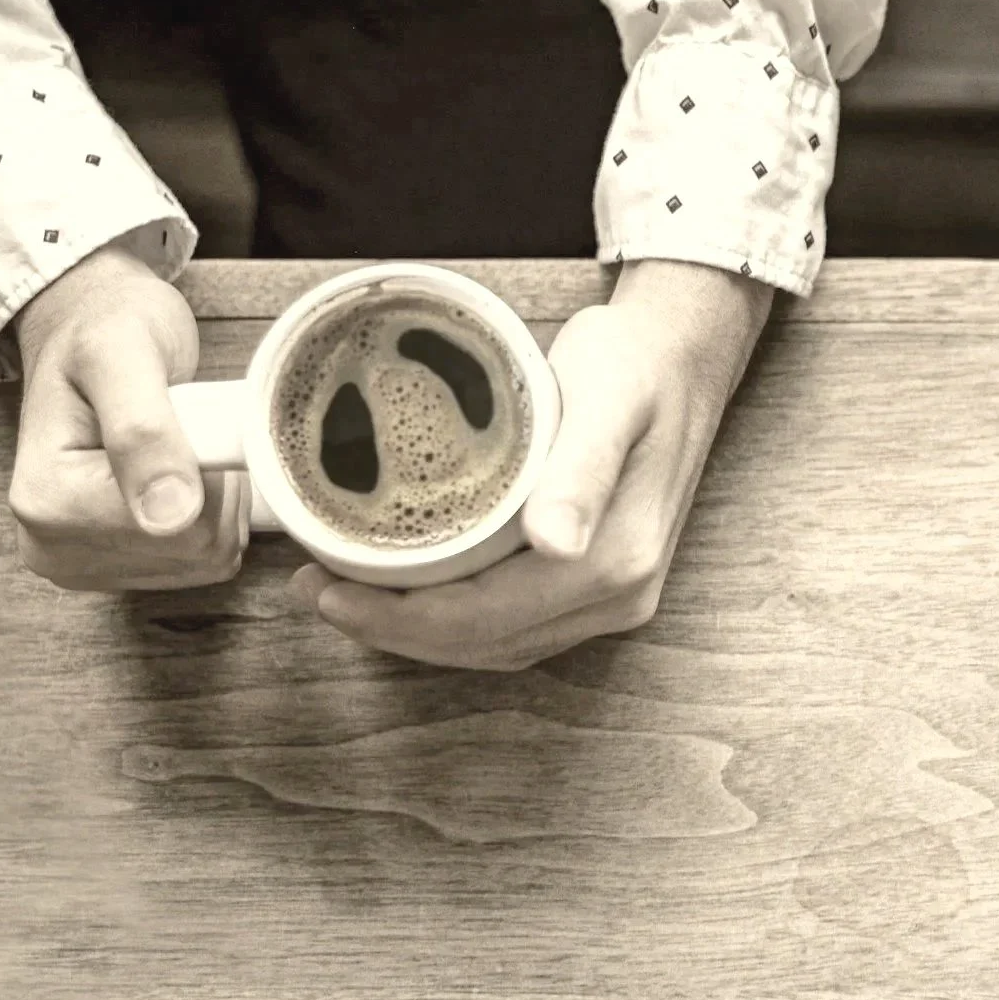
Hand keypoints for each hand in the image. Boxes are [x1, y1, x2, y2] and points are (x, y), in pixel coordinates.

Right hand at [9, 241, 247, 590]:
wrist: (87, 328)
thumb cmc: (103, 329)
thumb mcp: (121, 354)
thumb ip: (143, 430)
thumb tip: (169, 517)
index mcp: (46, 502)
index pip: (181, 527)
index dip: (209, 470)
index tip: (182, 418)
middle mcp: (52, 546)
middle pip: (199, 549)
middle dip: (215, 485)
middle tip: (182, 427)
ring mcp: (83, 563)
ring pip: (209, 559)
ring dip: (217, 500)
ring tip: (177, 445)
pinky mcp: (116, 568)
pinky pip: (205, 563)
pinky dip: (213, 516)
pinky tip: (179, 474)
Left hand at [294, 259, 772, 669]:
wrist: (682, 355)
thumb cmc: (636, 364)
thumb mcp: (607, 399)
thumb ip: (582, 471)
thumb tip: (557, 543)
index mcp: (616, 559)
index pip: (488, 618)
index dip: (400, 618)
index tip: (329, 589)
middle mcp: (622, 594)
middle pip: (487, 643)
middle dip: (395, 630)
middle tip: (316, 591)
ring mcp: (617, 597)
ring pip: (500, 644)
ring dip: (421, 633)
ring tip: (348, 596)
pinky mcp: (604, 586)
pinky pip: (518, 627)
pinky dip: (458, 623)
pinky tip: (413, 595)